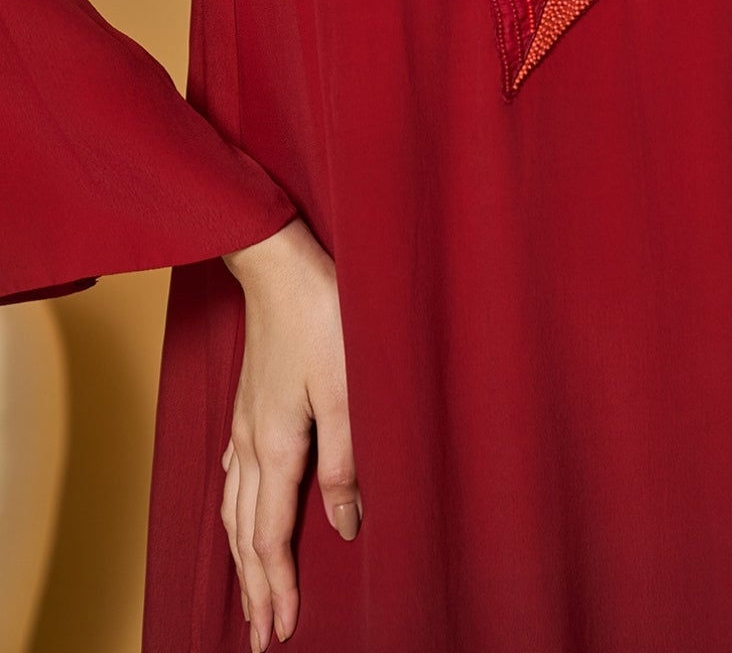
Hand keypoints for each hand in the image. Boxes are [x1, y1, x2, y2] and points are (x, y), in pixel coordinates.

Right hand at [219, 218, 361, 649]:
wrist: (280, 264)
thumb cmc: (322, 318)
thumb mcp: (348, 391)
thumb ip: (346, 463)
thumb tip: (345, 528)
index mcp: (276, 447)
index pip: (271, 537)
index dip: (277, 587)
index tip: (280, 633)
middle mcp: (250, 443)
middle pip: (245, 533)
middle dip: (253, 588)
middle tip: (259, 638)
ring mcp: (244, 422)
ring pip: (234, 507)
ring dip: (241, 555)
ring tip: (249, 591)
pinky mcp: (248, 402)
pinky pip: (233, 474)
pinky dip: (235, 508)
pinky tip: (236, 507)